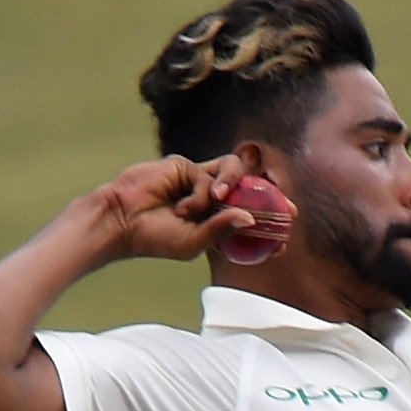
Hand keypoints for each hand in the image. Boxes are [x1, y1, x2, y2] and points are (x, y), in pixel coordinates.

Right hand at [76, 155, 279, 264]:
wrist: (121, 220)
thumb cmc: (153, 238)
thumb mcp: (193, 243)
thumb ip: (221, 230)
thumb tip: (249, 217)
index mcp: (213, 222)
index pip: (248, 219)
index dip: (268, 227)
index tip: (286, 240)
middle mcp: (210, 199)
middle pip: (249, 190)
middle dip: (271, 197)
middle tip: (289, 210)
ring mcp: (198, 181)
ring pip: (233, 172)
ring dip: (232, 186)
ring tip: (219, 199)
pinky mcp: (185, 167)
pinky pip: (207, 175)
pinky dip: (200, 193)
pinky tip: (182, 207)